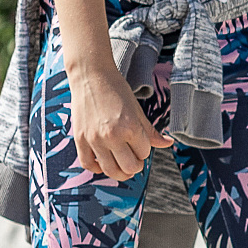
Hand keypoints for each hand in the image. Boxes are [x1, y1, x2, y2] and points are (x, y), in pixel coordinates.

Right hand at [68, 59, 162, 183]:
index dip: (144, 151)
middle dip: (135, 166)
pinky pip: (87, 164)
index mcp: (130, 127)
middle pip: (129, 167)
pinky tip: (103, 162)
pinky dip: (97, 168)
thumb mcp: (137, 110)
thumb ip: (151, 131)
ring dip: (119, 172)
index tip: (141, 144)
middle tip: (134, 159)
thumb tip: (168, 143)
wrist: (91, 75)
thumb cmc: (116, 89)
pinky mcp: (79, 139)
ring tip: (122, 166)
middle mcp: (112, 136)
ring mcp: (94, 139)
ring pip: (110, 170)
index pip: (144, 153)